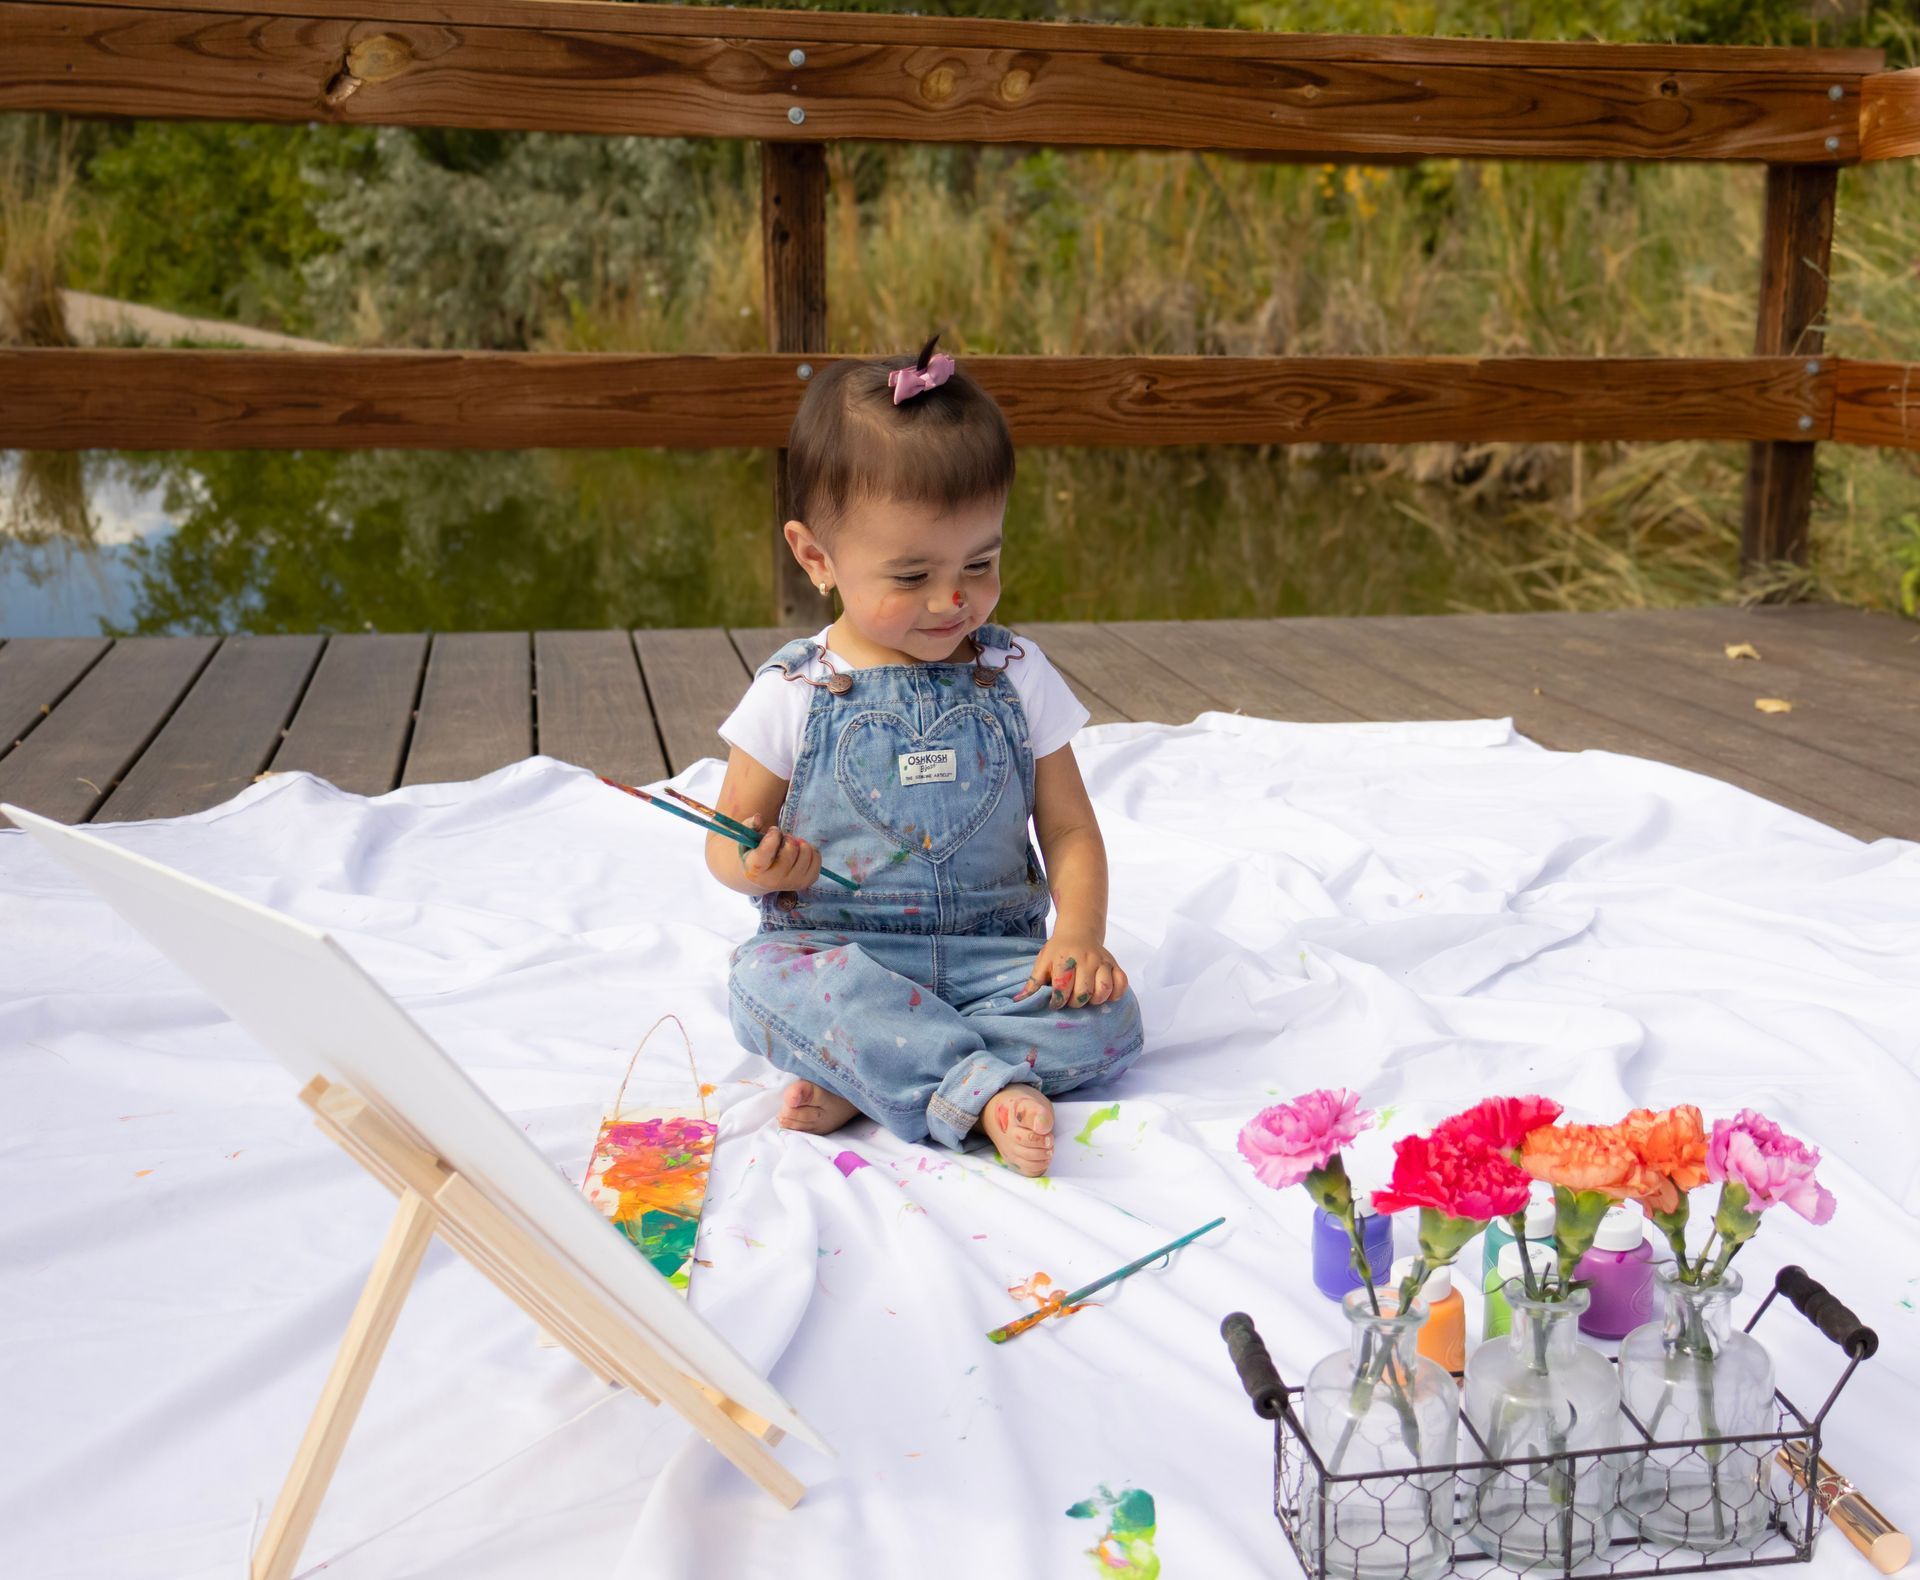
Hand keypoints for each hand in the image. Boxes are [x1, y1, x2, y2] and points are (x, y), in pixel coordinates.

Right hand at [738, 814, 821, 893]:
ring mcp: (790, 883)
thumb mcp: (747, 839)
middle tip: (783, 839)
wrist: (762, 877)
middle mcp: (772, 880)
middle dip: (788, 837)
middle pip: (790, 850)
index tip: (773, 832)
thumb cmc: (754, 853)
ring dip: (800, 843)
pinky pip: (817, 860)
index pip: (767, 850)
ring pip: (806, 853)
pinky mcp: (805, 883)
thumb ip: (750, 825)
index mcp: (755, 868)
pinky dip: (811, 850)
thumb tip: (758, 817)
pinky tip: (801, 851)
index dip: (773, 835)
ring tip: (791, 845)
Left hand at [1013, 935, 1127, 1009]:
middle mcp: (1085, 959)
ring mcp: (1102, 962)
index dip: (1057, 1000)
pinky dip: (1116, 993)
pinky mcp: (1115, 964)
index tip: (1055, 1003)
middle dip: (1075, 1003)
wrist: (1079, 932)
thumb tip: (1019, 1000)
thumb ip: (1033, 982)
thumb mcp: (1043, 962)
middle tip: (1071, 1001)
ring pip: (1104, 988)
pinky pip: (1122, 982)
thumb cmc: (1058, 951)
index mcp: (1065, 959)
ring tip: (1088, 999)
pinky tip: (1105, 995)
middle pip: (1083, 992)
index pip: (1061, 987)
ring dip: (1096, 1000)